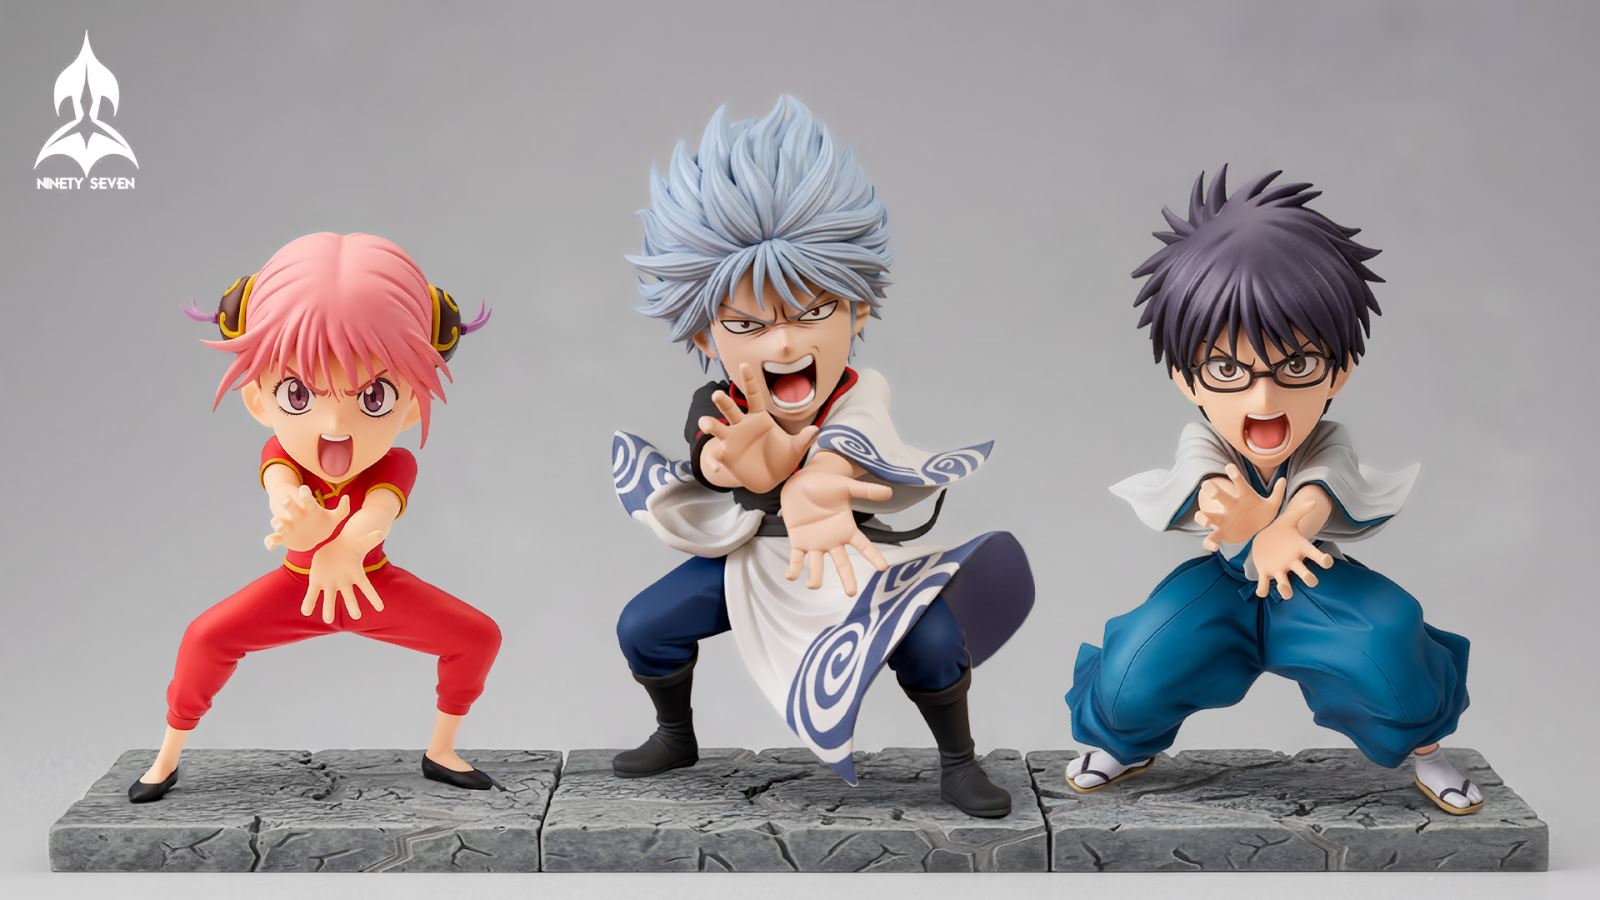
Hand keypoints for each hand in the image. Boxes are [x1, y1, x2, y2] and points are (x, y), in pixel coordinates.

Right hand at [265, 485, 348, 551]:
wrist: (311, 536)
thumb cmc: (322, 523)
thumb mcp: (334, 518)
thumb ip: (342, 509)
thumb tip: (346, 497)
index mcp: (309, 509)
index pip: (307, 500)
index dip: (305, 494)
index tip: (304, 489)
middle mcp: (296, 515)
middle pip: (290, 506)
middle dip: (287, 503)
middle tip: (285, 500)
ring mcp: (287, 525)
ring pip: (279, 522)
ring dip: (277, 522)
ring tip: (278, 524)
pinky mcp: (282, 537)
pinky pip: (272, 539)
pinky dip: (269, 541)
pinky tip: (270, 545)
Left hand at [300, 529, 385, 623]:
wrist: (334, 551)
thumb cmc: (350, 547)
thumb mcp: (360, 543)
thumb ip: (369, 540)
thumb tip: (381, 533)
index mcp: (355, 576)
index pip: (367, 588)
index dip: (374, 598)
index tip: (381, 608)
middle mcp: (343, 584)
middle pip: (349, 597)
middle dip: (352, 606)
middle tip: (357, 616)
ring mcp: (329, 584)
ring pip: (329, 599)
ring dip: (328, 609)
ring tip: (328, 619)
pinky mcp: (316, 582)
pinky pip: (312, 594)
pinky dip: (309, 603)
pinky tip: (305, 611)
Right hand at [698, 363, 818, 492]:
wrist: (770, 478)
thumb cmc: (782, 458)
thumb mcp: (795, 449)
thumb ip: (803, 439)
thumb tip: (816, 430)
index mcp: (759, 417)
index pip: (753, 395)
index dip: (749, 380)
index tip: (744, 365)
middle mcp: (742, 425)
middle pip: (730, 408)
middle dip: (723, 401)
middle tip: (717, 395)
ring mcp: (731, 439)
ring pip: (716, 427)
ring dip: (709, 423)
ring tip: (706, 424)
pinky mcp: (725, 455)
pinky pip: (716, 455)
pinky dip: (714, 461)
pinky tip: (717, 468)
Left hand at [780, 466, 891, 596]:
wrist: (801, 481)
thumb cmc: (825, 484)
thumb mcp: (847, 487)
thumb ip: (866, 491)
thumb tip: (889, 492)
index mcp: (846, 529)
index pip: (863, 546)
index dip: (873, 557)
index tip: (883, 568)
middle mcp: (832, 541)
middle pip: (842, 564)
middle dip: (847, 579)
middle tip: (851, 593)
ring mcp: (815, 543)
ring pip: (818, 566)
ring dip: (815, 578)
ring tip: (813, 585)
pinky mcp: (798, 542)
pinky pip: (796, 559)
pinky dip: (794, 569)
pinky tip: (791, 576)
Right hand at [1196, 464, 1285, 550]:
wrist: (1255, 532)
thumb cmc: (1261, 515)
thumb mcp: (1272, 505)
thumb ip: (1277, 493)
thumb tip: (1282, 479)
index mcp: (1243, 496)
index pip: (1239, 483)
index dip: (1234, 475)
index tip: (1229, 467)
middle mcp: (1230, 506)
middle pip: (1219, 496)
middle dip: (1212, 491)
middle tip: (1207, 485)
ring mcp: (1224, 520)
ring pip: (1208, 517)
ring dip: (1203, 517)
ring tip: (1204, 519)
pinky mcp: (1221, 534)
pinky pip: (1211, 538)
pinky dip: (1209, 543)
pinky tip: (1214, 547)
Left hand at [1249, 509, 1334, 599]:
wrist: (1265, 538)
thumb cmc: (1281, 530)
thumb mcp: (1289, 518)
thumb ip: (1301, 511)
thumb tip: (1314, 501)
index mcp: (1299, 549)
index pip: (1316, 556)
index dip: (1323, 560)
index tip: (1326, 561)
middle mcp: (1292, 562)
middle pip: (1305, 574)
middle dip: (1309, 578)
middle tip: (1311, 579)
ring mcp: (1279, 569)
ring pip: (1285, 585)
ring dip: (1286, 589)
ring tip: (1284, 588)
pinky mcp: (1265, 572)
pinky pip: (1265, 585)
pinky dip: (1263, 590)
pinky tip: (1261, 591)